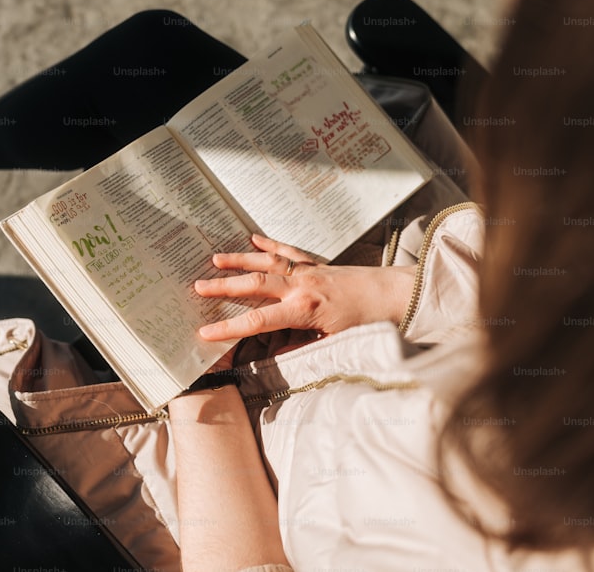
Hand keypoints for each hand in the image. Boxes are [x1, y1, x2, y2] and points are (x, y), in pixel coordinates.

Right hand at [194, 234, 415, 341]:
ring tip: (214, 259)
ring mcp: (308, 271)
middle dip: (224, 286)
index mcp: (303, 310)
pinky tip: (253, 239)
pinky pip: (288, 252)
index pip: (257, 321)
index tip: (205, 332)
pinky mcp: (317, 263)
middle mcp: (301, 286)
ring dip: (239, 261)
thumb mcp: (334, 342)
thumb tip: (275, 354)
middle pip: (254, 285)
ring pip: (266, 263)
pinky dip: (269, 245)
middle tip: (197, 286)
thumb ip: (302, 348)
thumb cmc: (368, 321)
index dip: (228, 328)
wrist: (395, 294)